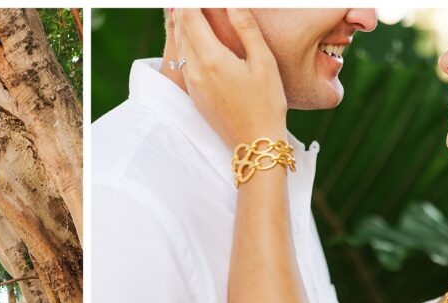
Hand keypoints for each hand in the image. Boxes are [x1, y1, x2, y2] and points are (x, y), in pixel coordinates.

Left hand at [173, 8, 286, 147]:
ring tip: (192, 9)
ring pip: (181, 45)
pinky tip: (196, 35)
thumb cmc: (266, 102)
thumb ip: (246, 28)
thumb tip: (232, 2)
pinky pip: (184, 61)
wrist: (255, 143)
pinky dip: (187, 42)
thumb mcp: (263, 61)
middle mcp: (196, 71)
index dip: (193, 1)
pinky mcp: (194, 94)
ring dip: (184, 24)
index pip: (191, 17)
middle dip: (186, 9)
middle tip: (193, 1)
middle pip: (182, 29)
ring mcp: (192, 84)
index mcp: (212, 59)